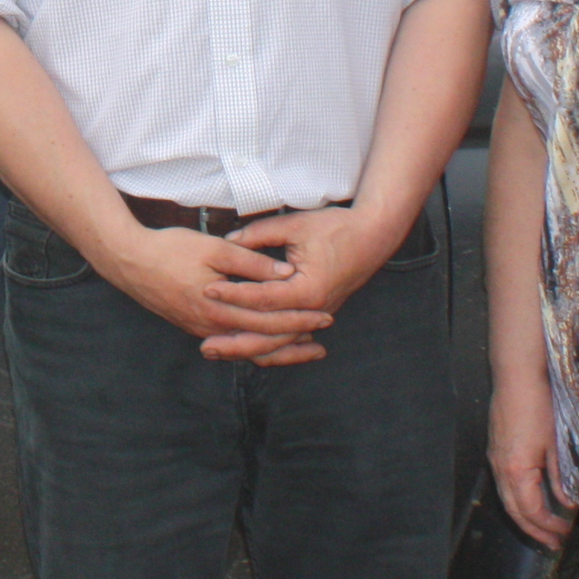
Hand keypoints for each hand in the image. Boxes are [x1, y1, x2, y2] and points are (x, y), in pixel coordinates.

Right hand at [93, 224, 323, 362]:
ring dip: (275, 347)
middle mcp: (211, 328)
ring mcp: (200, 329)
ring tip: (302, 346)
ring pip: (246, 346)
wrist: (128, 261)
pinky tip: (263, 339)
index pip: (270, 322)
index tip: (325, 316)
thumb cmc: (170, 250)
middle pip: (262, 342)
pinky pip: (230, 341)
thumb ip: (251, 263)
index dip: (300, 319)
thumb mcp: (214, 248)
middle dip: (294, 340)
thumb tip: (286, 273)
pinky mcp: (193, 325)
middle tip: (322, 339)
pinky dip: (252, 343)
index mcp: (220, 310)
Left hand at [204, 205, 400, 363]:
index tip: (207, 291)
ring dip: (249, 349)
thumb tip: (228, 241)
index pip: (263, 298)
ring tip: (219, 352)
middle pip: (269, 335)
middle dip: (235, 342)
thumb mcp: (295, 225)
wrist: (373, 236)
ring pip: (279, 343)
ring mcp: (317, 316)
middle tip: (205, 347)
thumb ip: (259, 234)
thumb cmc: (337, 228)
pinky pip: (289, 338)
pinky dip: (268, 346)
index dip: (233, 294)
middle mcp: (314, 310)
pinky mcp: (316, 315)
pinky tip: (245, 350)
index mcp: (308, 289)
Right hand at [487, 379, 576, 550]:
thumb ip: (561, 477)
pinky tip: (531, 497)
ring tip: (542, 526)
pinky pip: (504, 482)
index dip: (547, 526)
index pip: (530, 510)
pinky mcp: (497, 446)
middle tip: (551, 543)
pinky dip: (518, 497)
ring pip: (507, 497)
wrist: (518, 374)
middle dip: (533, 529)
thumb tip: (568, 503)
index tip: (563, 535)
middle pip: (513, 509)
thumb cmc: (537, 404)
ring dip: (524, 515)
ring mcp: (495, 456)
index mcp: (515, 470)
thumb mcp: (556, 443)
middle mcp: (499, 466)